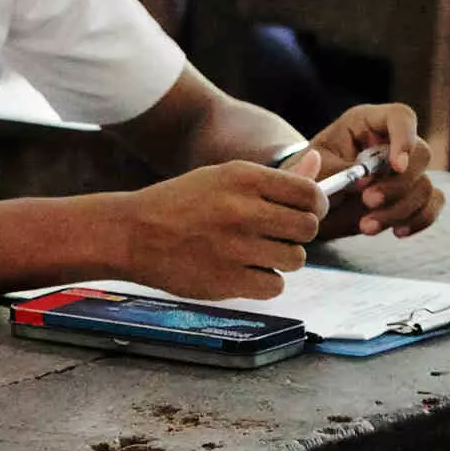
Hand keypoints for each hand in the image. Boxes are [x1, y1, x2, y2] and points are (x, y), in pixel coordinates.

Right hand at [117, 160, 326, 299]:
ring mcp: (236, 247)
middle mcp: (243, 210)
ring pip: (295, 259)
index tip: (302, 212)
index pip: (310, 194)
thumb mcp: (222, 178)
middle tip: (272, 233)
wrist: (130, 234)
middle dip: (295, 233)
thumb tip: (319, 165)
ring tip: (250, 251)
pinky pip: (275, 285)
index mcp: (243, 178)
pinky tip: (239, 269)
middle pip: (308, 228)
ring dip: (279, 258)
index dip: (314, 206)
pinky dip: (262, 281)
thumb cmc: (179, 204)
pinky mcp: (229, 280)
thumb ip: (276, 177)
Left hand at [309, 102, 442, 237]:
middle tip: (367, 201)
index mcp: (364, 124)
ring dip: (400, 209)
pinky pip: (432, 204)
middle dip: (397, 183)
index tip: (395, 165)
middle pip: (420, 154)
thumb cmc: (306, 176)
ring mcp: (403, 169)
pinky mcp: (410, 194)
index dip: (404, 138)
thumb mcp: (310, 169)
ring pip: (424, 185)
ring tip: (366, 225)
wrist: (306, 203)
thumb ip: (334, 170)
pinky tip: (396, 231)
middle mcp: (389, 143)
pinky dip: (417, 220)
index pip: (399, 117)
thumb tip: (364, 179)